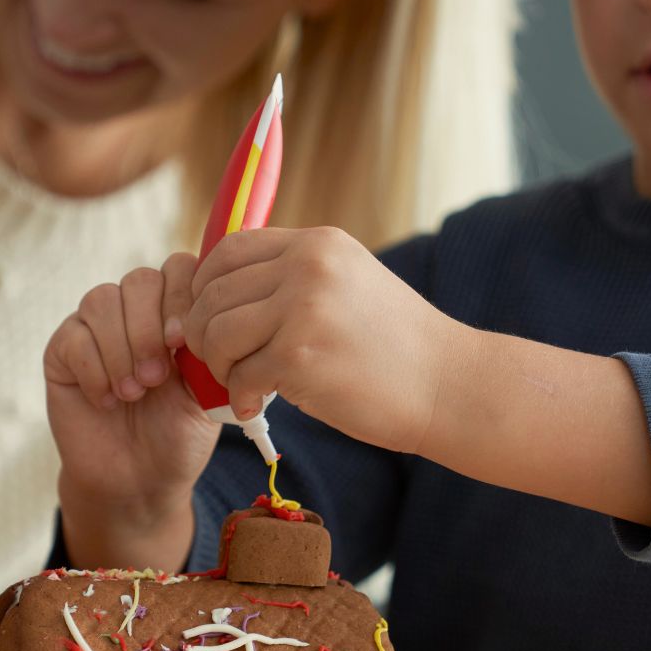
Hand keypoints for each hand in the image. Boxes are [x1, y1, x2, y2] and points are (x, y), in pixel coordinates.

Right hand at [44, 253, 219, 567]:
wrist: (137, 480)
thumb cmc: (177, 434)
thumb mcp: (207, 392)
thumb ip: (208, 349)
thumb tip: (209, 314)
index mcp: (175, 312)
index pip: (179, 269)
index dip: (181, 297)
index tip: (183, 342)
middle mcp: (135, 311)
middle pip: (139, 280)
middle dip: (149, 328)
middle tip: (157, 377)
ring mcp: (96, 327)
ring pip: (102, 300)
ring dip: (121, 349)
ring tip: (134, 392)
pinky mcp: (62, 350)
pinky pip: (74, 336)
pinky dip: (94, 370)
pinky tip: (106, 400)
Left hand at [184, 226, 466, 454]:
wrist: (447, 384)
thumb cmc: (395, 345)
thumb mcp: (349, 283)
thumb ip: (295, 276)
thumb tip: (225, 290)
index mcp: (317, 243)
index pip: (229, 249)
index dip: (206, 287)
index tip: (212, 319)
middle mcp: (308, 265)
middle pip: (213, 291)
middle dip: (203, 333)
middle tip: (220, 362)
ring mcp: (304, 308)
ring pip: (216, 332)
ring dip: (217, 365)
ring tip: (240, 383)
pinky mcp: (300, 355)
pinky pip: (239, 374)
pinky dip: (239, 396)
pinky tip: (255, 406)